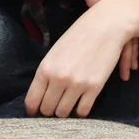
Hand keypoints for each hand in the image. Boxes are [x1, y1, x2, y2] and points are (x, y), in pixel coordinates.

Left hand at [25, 0, 131, 117]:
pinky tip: (81, 101)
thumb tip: (42, 94)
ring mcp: (77, 84)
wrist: (105, 25)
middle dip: (49, 110)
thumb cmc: (79, 34)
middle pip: (47, 110)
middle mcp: (59, 78)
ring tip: (68, 102)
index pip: (32, 101)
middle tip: (55, 104)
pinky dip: (80, 110)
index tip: (37, 111)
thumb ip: (48, 72)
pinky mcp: (94, 87)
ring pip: (63, 113)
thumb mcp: (56, 51)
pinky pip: (82, 112)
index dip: (33, 109)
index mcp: (45, 67)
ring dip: (65, 111)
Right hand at [66, 0, 138, 80]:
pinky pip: (109, 28)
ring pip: (124, 34)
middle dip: (131, 54)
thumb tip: (91, 11)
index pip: (131, 24)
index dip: (131, 43)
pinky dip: (112, 45)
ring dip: (124, 55)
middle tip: (131, 72)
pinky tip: (109, 58)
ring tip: (125, 73)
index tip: (131, 59)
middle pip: (132, 31)